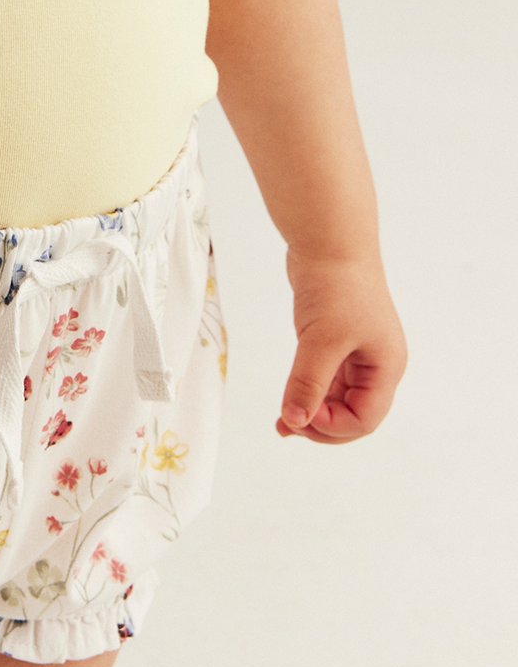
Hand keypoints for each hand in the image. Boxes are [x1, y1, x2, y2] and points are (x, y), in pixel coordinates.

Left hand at [275, 248, 408, 443]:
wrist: (328, 239)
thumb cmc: (336, 286)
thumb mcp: (322, 341)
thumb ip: (309, 384)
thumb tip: (295, 421)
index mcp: (385, 366)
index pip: (365, 418)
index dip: (333, 426)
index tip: (300, 418)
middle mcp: (376, 362)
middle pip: (353, 412)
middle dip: (322, 425)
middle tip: (287, 428)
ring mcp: (356, 349)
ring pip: (337, 396)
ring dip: (312, 411)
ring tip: (281, 424)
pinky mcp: (335, 337)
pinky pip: (325, 376)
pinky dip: (308, 390)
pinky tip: (288, 399)